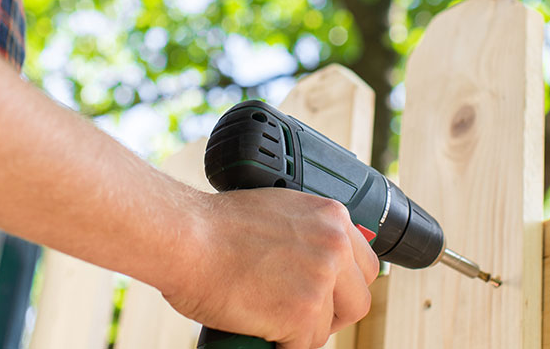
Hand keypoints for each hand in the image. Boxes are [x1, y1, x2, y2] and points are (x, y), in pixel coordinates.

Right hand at [163, 188, 378, 348]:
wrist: (186, 238)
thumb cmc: (215, 227)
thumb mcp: (279, 213)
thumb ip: (306, 234)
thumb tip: (313, 261)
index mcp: (332, 217)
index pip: (364, 265)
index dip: (343, 287)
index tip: (326, 296)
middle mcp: (336, 244)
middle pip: (359, 299)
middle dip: (332, 313)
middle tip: (300, 315)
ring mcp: (322, 278)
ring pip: (330, 326)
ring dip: (303, 329)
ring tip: (269, 316)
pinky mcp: (303, 311)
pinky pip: (305, 345)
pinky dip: (281, 343)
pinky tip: (259, 325)